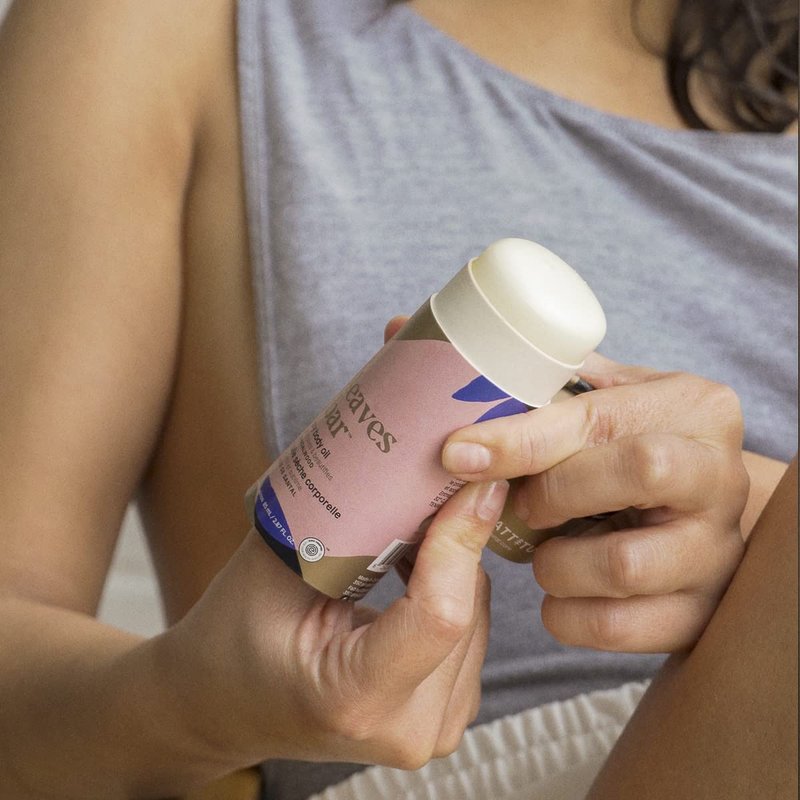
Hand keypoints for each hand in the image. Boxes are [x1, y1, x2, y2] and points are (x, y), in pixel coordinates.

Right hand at [158, 477, 506, 770]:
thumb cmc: (234, 636)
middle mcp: (408, 731)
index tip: (471, 478)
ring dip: (455, 559)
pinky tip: (413, 564)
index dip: (461, 538)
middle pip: (466, 607)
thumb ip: (341, 519)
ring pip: (478, 612)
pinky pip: (472, 628)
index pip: (441, 615)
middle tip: (430, 483)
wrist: (224, 705)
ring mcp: (432, 731)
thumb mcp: (272, 567)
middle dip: (455, 536)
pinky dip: (451, 585)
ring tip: (407, 529)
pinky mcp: (445, 714)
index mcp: (355, 697)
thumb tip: (415, 459)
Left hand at [441, 353, 749, 652]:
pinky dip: (568, 615)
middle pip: (635, 474)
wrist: (692, 518)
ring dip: (556, 562)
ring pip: (624, 564)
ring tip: (544, 551)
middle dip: (554, 493)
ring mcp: (716, 550)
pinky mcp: (700, 613)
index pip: (599, 416)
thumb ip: (525, 375)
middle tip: (523, 505)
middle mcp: (719, 475)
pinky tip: (560, 594)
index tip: (457, 453)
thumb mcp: (596, 399)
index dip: (522, 437)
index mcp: (693, 407)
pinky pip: (620, 628)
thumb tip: (400, 331)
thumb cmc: (622, 449)